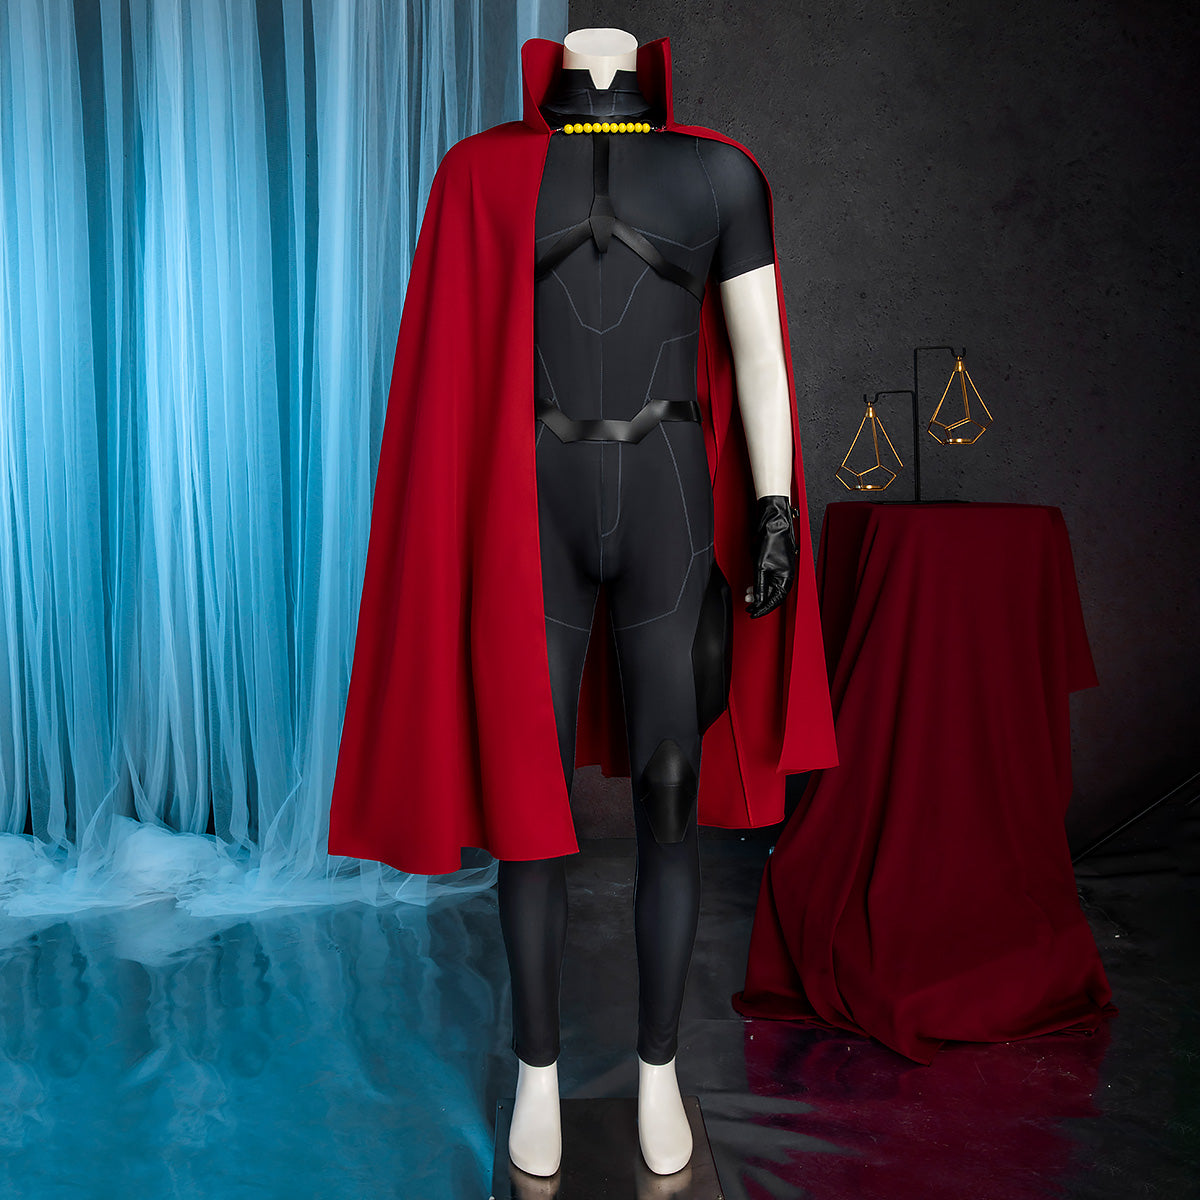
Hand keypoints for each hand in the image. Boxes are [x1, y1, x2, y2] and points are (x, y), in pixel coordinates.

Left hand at [744, 495, 798, 617]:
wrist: (773, 522)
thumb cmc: (772, 540)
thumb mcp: (761, 567)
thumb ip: (760, 586)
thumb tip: (758, 600)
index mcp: (787, 578)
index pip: (775, 601)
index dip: (763, 609)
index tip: (753, 613)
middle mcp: (787, 575)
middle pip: (773, 595)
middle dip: (760, 601)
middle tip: (748, 605)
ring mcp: (782, 569)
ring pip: (771, 587)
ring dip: (759, 592)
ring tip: (748, 594)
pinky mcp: (777, 563)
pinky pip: (770, 578)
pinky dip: (761, 583)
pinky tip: (753, 584)